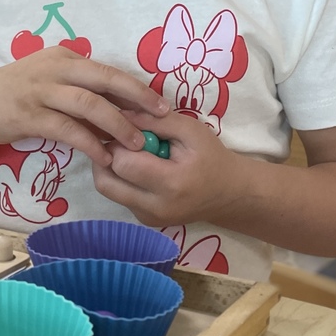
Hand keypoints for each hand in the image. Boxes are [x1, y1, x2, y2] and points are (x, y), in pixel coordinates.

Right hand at [0, 46, 169, 167]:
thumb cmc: (18, 89)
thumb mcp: (50, 76)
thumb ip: (79, 85)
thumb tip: (121, 104)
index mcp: (65, 57)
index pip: (107, 70)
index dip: (136, 86)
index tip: (161, 103)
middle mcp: (56, 69)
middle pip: (104, 79)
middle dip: (137, 97)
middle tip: (161, 116)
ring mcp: (42, 91)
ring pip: (88, 104)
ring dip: (116, 124)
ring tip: (136, 144)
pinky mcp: (30, 115)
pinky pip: (67, 129)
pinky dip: (89, 143)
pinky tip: (103, 156)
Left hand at [91, 111, 243, 225]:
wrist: (229, 194)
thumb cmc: (211, 157)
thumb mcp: (189, 129)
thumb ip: (154, 120)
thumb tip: (119, 114)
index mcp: (171, 184)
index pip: (122, 163)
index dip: (118, 142)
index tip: (128, 130)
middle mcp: (155, 207)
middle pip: (105, 181)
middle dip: (107, 155)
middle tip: (122, 140)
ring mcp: (148, 218)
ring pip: (107, 189)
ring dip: (109, 167)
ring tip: (129, 152)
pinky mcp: (144, 220)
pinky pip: (118, 196)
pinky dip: (120, 178)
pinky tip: (137, 167)